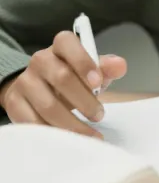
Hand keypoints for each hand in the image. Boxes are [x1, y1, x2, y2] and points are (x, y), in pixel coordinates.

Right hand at [0, 31, 126, 137]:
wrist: (39, 87)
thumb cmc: (72, 76)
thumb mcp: (92, 70)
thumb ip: (106, 68)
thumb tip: (120, 65)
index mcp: (61, 45)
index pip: (69, 44)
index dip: (84, 63)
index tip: (98, 83)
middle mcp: (40, 59)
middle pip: (62, 77)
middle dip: (85, 100)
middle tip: (99, 115)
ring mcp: (25, 81)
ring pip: (48, 105)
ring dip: (72, 123)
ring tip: (90, 134)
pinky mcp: (15, 103)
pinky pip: (33, 122)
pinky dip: (53, 133)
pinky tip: (68, 139)